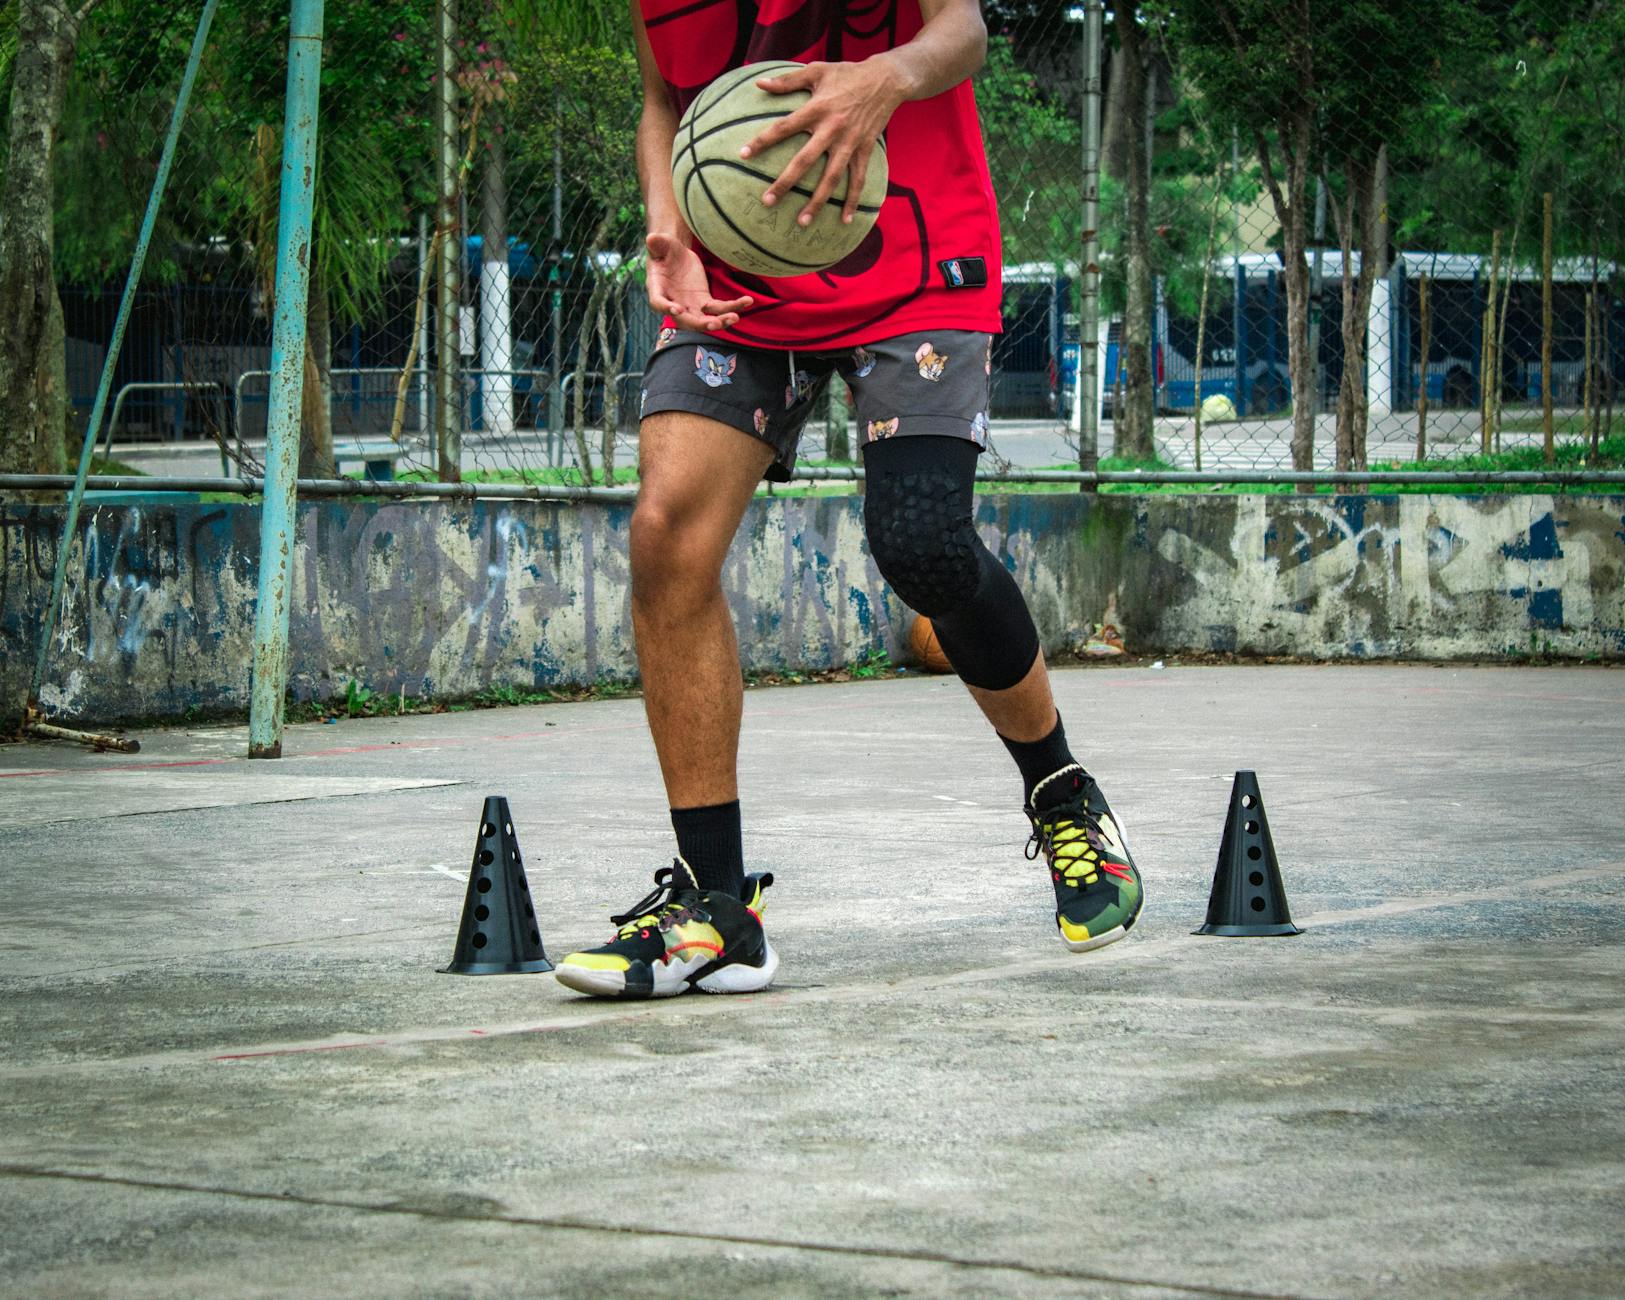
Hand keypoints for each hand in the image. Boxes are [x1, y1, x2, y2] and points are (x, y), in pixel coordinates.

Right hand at [644, 231, 752, 330]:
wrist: (676, 255)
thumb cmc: (664, 250)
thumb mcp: (660, 244)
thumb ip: (657, 243)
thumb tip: (652, 238)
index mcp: (658, 290)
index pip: (659, 303)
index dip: (667, 308)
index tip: (677, 310)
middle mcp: (674, 304)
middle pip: (686, 320)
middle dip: (700, 323)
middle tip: (714, 323)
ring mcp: (691, 306)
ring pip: (705, 319)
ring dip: (720, 321)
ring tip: (734, 317)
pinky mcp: (705, 302)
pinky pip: (720, 308)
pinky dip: (733, 306)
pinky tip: (747, 301)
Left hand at [740, 59, 903, 226]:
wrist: (886, 79)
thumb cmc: (847, 73)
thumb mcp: (817, 70)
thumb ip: (787, 81)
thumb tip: (759, 84)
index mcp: (817, 108)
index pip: (783, 127)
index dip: (762, 140)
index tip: (743, 154)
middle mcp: (832, 128)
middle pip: (804, 161)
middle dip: (785, 183)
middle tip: (767, 201)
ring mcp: (849, 142)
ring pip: (831, 178)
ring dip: (816, 201)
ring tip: (801, 222)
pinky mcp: (864, 150)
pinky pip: (858, 180)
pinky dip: (852, 200)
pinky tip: (844, 220)